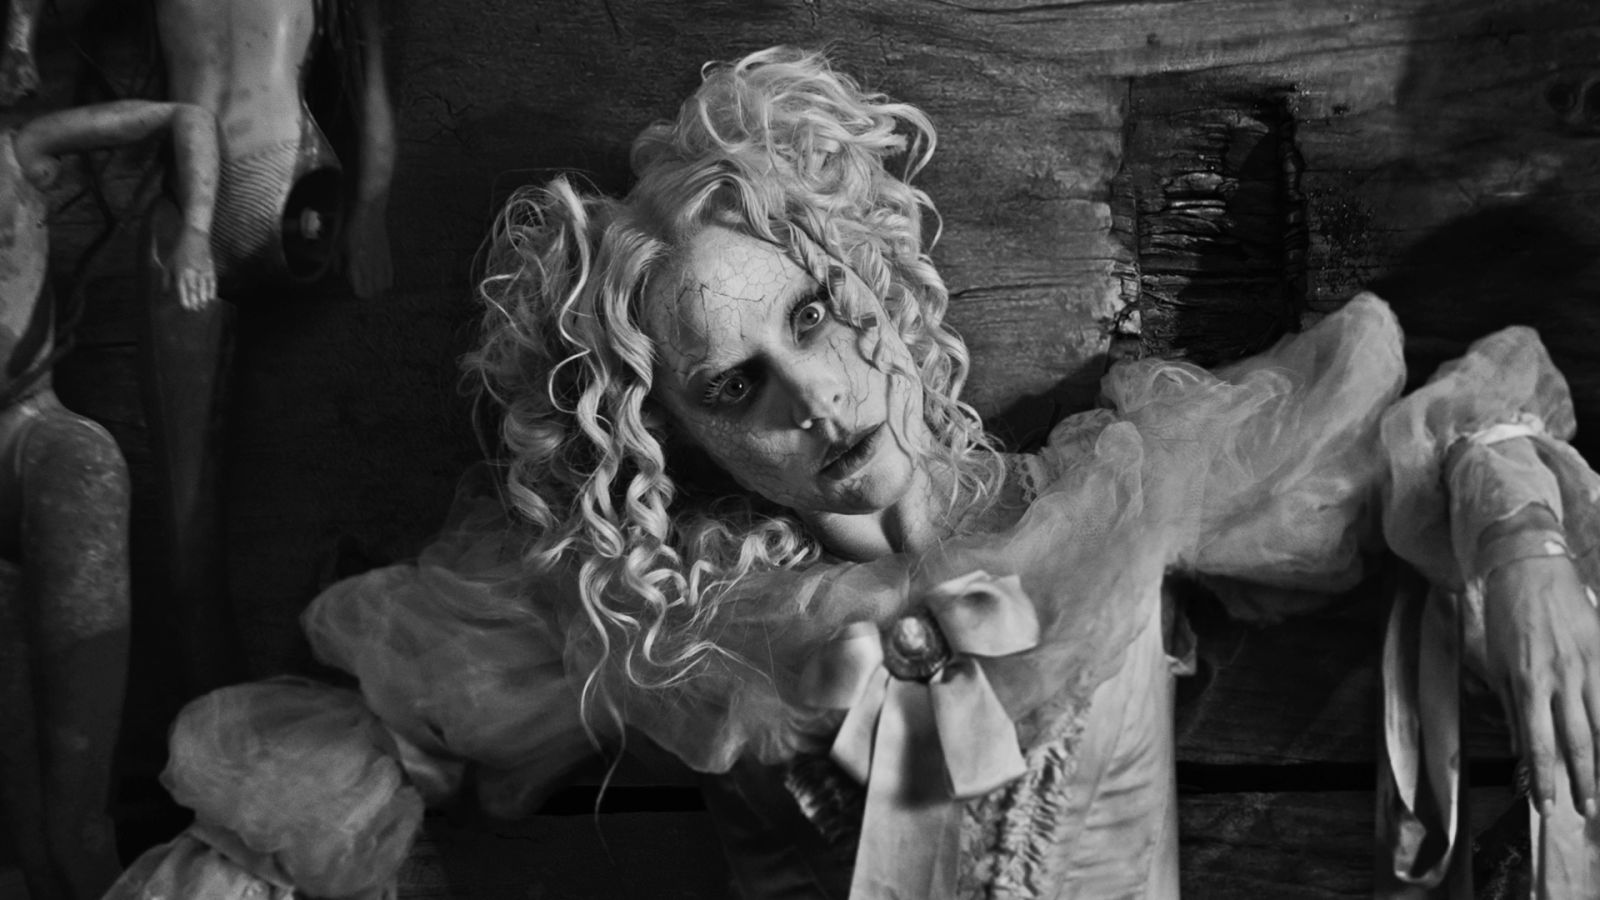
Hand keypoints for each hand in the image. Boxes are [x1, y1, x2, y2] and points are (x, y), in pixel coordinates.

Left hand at [168, 225, 217, 310]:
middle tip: (195, 310)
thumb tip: (165, 294)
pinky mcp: (210, 269)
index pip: (182, 290)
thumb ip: (166, 280)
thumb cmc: (179, 252)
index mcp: (180, 273)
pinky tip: (211, 298)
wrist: (194, 238)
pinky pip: (212, 283)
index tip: (186, 308)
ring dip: (203, 299)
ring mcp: (202, 272)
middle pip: (194, 292)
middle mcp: (191, 274)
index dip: (185, 300)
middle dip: (195, 302)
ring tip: (202, 307)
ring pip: (203, 289)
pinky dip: (212, 291)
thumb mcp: (168, 264)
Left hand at [345, 198, 391, 298]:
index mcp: (356, 263)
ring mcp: (380, 262)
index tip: (352, 289)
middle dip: (366, 294)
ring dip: (376, 289)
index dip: (356, 293)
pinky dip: (384, 281)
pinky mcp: (387, 257)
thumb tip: (338, 275)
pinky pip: (389, 277)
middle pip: (372, 293)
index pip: (361, 291)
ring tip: (369, 285)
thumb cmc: (350, 228)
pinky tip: (379, 278)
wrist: (367, 212)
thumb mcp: (337, 245)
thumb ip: (337, 263)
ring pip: (382, 287)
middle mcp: (370, 265)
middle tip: (360, 288)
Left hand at [1483, 552, 1599, 817]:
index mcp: (1527, 683)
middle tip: (1587, 811)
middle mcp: (1561, 679)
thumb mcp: (1496, 661)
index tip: (1546, 805)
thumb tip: (1521, 746)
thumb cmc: (1506, 615)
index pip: (1538, 743)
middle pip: (1576, 741)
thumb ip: (1511, 705)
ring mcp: (1588, 666)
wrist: (1529, 567)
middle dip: (1581, 781)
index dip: (1544, 778)